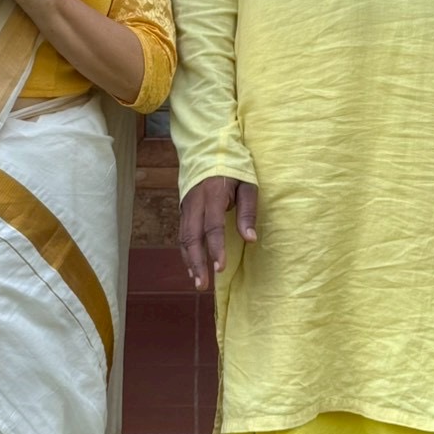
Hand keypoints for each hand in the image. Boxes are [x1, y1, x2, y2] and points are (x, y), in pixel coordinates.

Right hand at [179, 176, 257, 290]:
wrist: (208, 148)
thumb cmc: (233, 167)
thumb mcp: (248, 184)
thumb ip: (248, 211)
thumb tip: (251, 239)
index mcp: (212, 194)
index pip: (212, 226)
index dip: (216, 248)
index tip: (220, 268)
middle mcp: (195, 202)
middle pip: (192, 237)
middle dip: (197, 262)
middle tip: (203, 285)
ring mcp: (186, 205)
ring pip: (184, 237)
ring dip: (190, 261)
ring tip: (198, 282)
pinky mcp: (184, 209)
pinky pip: (182, 233)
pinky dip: (186, 252)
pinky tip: (192, 266)